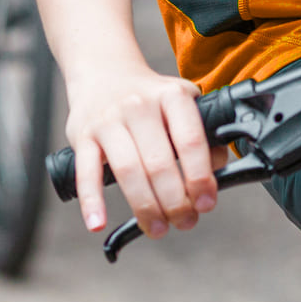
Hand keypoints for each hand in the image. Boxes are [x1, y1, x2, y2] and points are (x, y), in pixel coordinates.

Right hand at [63, 58, 224, 237]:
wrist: (105, 73)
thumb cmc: (151, 98)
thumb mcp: (182, 103)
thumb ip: (203, 133)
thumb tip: (217, 172)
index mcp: (172, 96)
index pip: (191, 140)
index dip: (201, 177)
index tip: (207, 203)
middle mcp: (140, 105)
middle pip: (160, 162)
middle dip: (176, 201)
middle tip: (186, 222)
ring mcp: (109, 120)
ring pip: (128, 171)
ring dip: (145, 207)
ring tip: (158, 228)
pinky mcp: (83, 136)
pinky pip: (87, 173)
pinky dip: (91, 201)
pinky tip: (98, 224)